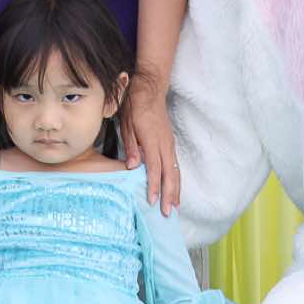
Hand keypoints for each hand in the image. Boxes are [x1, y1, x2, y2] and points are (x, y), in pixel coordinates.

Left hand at [123, 86, 180, 214]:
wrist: (150, 89)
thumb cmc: (134, 106)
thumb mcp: (126, 123)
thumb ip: (131, 146)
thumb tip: (132, 167)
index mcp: (152, 140)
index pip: (154, 168)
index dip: (154, 186)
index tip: (152, 201)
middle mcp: (164, 144)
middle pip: (170, 174)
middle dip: (169, 195)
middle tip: (168, 214)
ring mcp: (169, 144)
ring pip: (176, 172)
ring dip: (176, 191)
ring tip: (175, 208)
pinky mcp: (170, 143)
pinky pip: (175, 166)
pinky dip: (176, 180)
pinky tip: (175, 190)